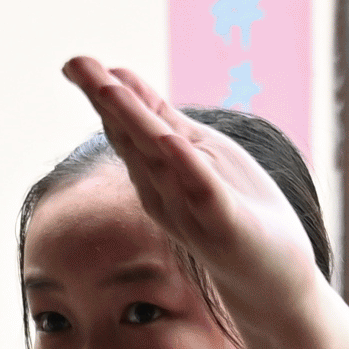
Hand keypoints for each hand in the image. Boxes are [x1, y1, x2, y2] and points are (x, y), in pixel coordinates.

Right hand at [58, 54, 339, 348]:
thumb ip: (161, 121)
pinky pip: (204, 195)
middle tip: (75, 64)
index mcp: (161, 172)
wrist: (274, 287)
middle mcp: (167, 191)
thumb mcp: (197, 156)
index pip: (129, 127)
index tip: (75, 62)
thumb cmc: (238, 215)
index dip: (103, 93)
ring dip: (136, 124)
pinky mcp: (227, 229)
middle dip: (106, 101)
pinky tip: (172, 142)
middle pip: (132, 139)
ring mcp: (194, 211)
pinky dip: (187, 169)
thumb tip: (118, 77)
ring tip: (111, 89)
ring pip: (160, 161)